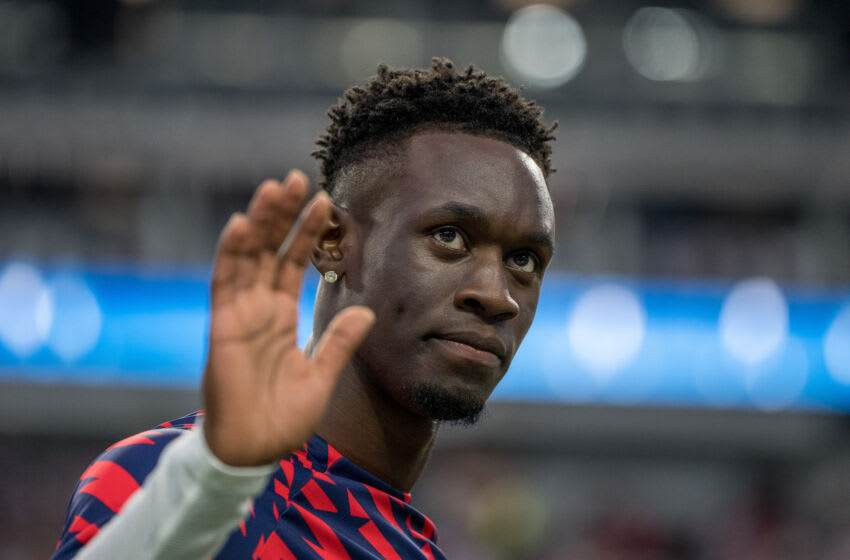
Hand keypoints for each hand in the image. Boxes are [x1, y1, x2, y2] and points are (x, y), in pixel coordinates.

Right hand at [201, 171, 373, 465]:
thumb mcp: (323, 375)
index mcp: (280, 316)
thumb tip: (367, 312)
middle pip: (270, 249)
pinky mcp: (222, 327)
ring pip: (247, 256)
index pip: (294, 262)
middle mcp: (259, 308)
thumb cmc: (284, 417)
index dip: (307, 232)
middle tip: (297, 177)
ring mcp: (239, 314)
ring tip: (275, 187)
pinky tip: (239, 224)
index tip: (325, 200)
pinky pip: (224, 284)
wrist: (254, 451)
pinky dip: (230, 253)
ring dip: (259, 221)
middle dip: (283, 214)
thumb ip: (340, 342)